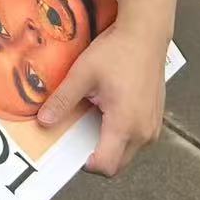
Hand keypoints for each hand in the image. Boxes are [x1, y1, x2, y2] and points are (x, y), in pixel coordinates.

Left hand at [34, 20, 167, 177]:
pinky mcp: (156, 118)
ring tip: (93, 116)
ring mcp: (153, 126)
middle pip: (117, 164)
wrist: (145, 34)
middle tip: (78, 131)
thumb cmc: (116, 52)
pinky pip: (136, 139)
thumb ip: (63, 101)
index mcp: (125, 125)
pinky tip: (108, 110)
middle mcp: (144, 132)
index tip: (71, 146)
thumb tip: (43, 122)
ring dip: (109, 144)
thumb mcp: (83, 74)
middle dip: (96, 155)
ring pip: (127, 152)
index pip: (106, 165)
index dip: (85, 163)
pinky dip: (120, 133)